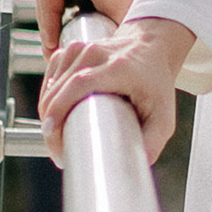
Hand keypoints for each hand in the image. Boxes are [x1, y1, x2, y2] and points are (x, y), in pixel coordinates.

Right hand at [35, 0, 146, 57]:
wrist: (165, 25)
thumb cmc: (145, 14)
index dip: (47, 16)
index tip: (55, 45)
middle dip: (49, 21)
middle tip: (54, 52)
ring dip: (54, 23)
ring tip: (61, 50)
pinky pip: (63, 2)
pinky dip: (63, 21)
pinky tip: (70, 39)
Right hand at [38, 16, 192, 163]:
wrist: (152, 46)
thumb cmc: (156, 83)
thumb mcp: (163, 115)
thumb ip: (153, 142)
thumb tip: (137, 165)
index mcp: (117, 68)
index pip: (78, 85)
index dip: (59, 109)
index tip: (52, 134)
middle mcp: (96, 54)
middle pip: (59, 88)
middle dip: (51, 122)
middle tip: (58, 151)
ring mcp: (81, 49)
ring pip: (51, 84)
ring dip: (48, 112)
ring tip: (58, 136)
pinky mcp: (71, 50)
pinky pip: (51, 77)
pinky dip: (49, 97)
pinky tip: (56, 115)